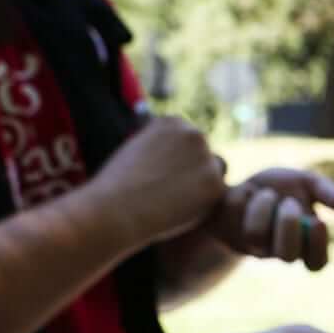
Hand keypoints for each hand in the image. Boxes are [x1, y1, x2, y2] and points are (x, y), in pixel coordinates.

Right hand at [90, 113, 225, 245]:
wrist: (116, 207)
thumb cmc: (117, 185)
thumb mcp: (136, 150)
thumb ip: (162, 148)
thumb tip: (177, 158)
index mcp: (172, 122)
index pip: (189, 141)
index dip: (178, 162)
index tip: (161, 175)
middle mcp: (194, 133)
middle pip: (205, 155)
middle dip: (194, 172)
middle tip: (171, 192)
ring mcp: (207, 157)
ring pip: (215, 174)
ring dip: (203, 186)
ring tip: (173, 201)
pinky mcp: (215, 183)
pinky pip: (217, 196)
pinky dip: (204, 205)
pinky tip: (180, 210)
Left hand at [202, 167, 333, 269]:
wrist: (244, 182)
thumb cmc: (284, 188)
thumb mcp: (308, 182)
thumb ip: (329, 193)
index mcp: (305, 244)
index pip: (316, 263)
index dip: (317, 247)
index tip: (318, 222)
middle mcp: (279, 251)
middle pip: (286, 255)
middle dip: (289, 224)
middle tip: (290, 203)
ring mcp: (252, 245)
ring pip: (256, 235)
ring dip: (264, 206)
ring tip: (266, 194)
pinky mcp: (227, 232)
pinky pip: (235, 215)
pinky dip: (245, 195)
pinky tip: (247, 193)